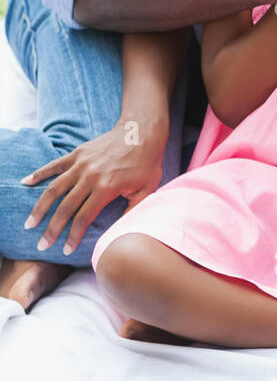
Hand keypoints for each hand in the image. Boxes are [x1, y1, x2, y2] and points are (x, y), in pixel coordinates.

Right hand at [21, 112, 168, 254]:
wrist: (141, 131)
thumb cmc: (147, 162)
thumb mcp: (146, 190)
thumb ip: (132, 211)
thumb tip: (120, 233)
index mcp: (107, 188)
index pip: (84, 217)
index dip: (73, 236)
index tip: (65, 250)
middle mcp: (90, 176)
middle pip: (65, 207)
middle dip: (52, 229)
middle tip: (42, 245)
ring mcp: (81, 163)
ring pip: (54, 188)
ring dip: (40, 207)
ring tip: (29, 223)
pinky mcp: (78, 153)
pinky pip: (55, 165)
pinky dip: (40, 174)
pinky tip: (26, 182)